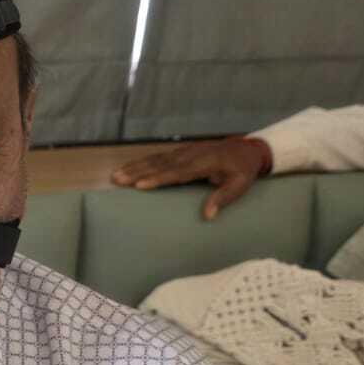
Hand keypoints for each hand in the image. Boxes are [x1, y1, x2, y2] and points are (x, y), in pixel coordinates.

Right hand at [110, 137, 269, 219]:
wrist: (247, 149)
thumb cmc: (243, 170)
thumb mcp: (240, 185)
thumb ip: (223, 198)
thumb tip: (208, 215)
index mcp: (203, 163)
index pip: (177, 172)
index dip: (158, 178)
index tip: (140, 185)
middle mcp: (189, 155)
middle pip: (160, 164)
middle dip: (137, 171)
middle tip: (118, 179)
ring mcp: (184, 151)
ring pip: (155, 159)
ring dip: (135, 166)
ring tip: (116, 174)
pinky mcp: (181, 151)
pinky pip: (158, 157)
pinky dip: (142, 162)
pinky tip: (129, 167)